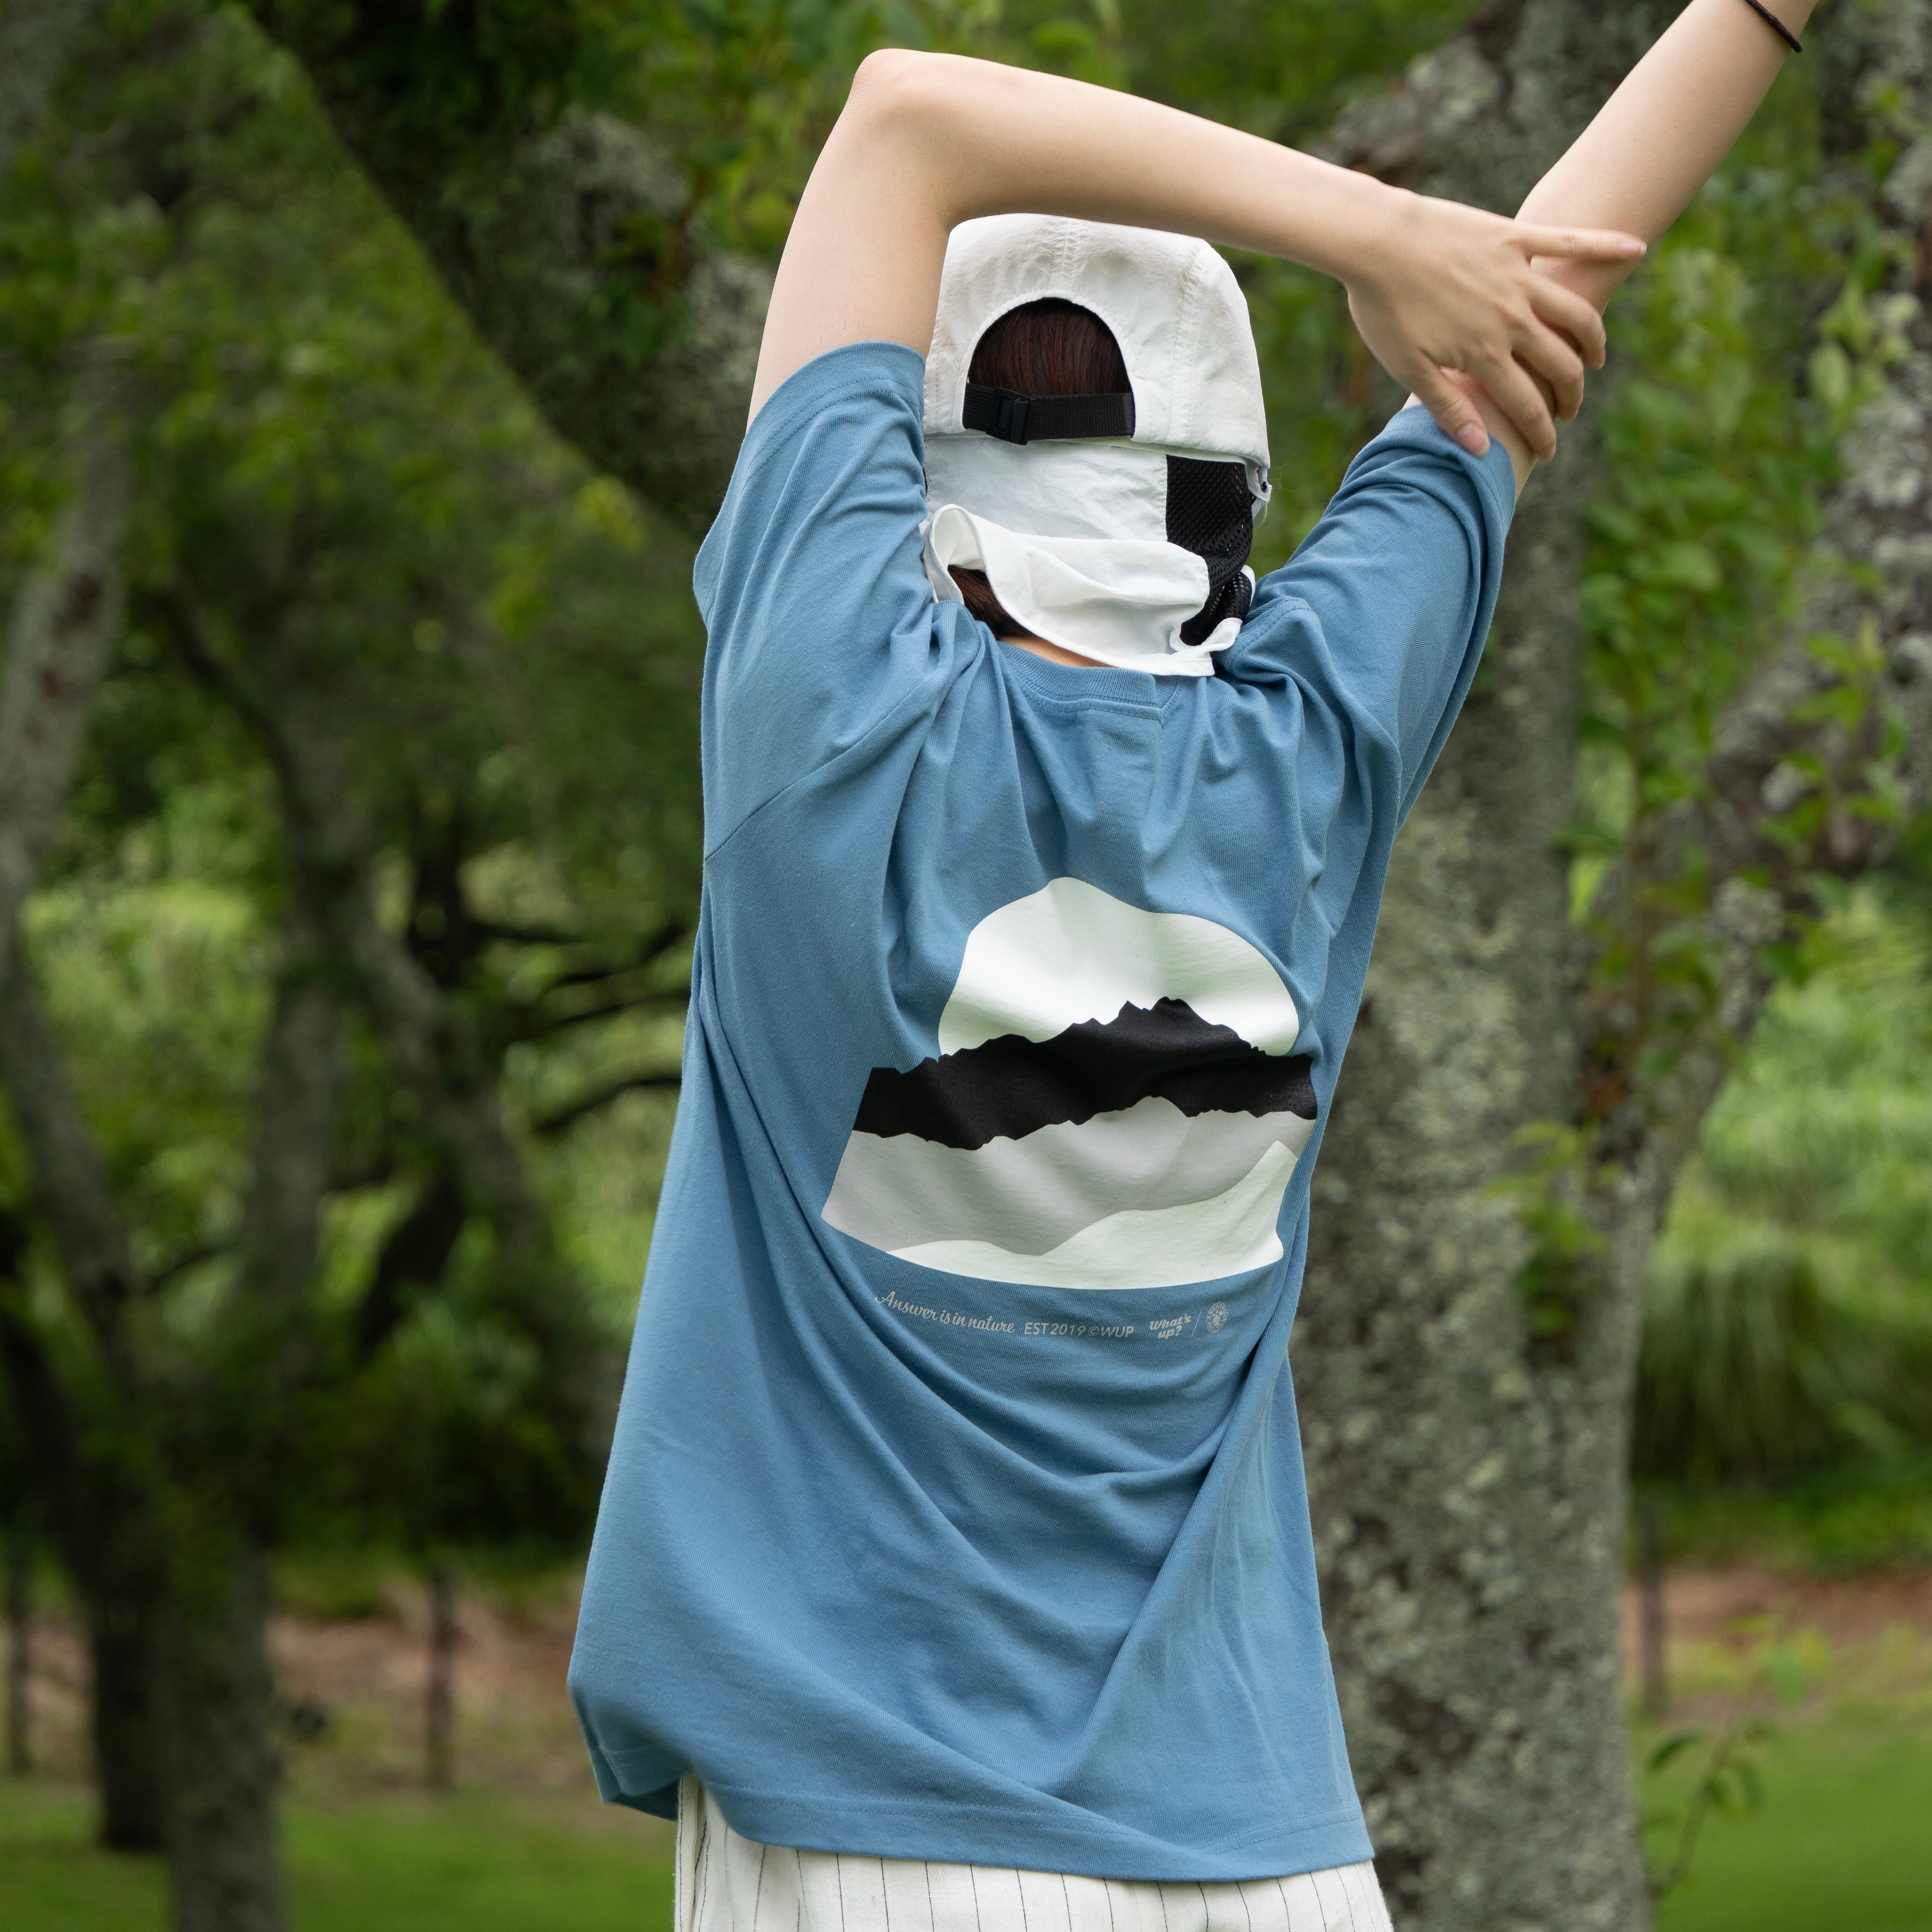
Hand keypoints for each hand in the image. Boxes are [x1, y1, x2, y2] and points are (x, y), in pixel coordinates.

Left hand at [1343, 190, 1642, 459]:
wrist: (1375, 241)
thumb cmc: (1383, 308)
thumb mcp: (1408, 367)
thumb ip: (1447, 407)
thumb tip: (1482, 448)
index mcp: (1484, 354)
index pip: (1526, 405)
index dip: (1541, 433)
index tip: (1548, 452)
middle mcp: (1511, 317)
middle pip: (1560, 364)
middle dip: (1570, 394)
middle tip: (1568, 409)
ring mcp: (1518, 275)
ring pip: (1575, 312)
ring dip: (1592, 339)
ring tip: (1594, 358)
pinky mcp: (1515, 237)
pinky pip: (1570, 241)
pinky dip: (1604, 244)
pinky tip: (1634, 247)